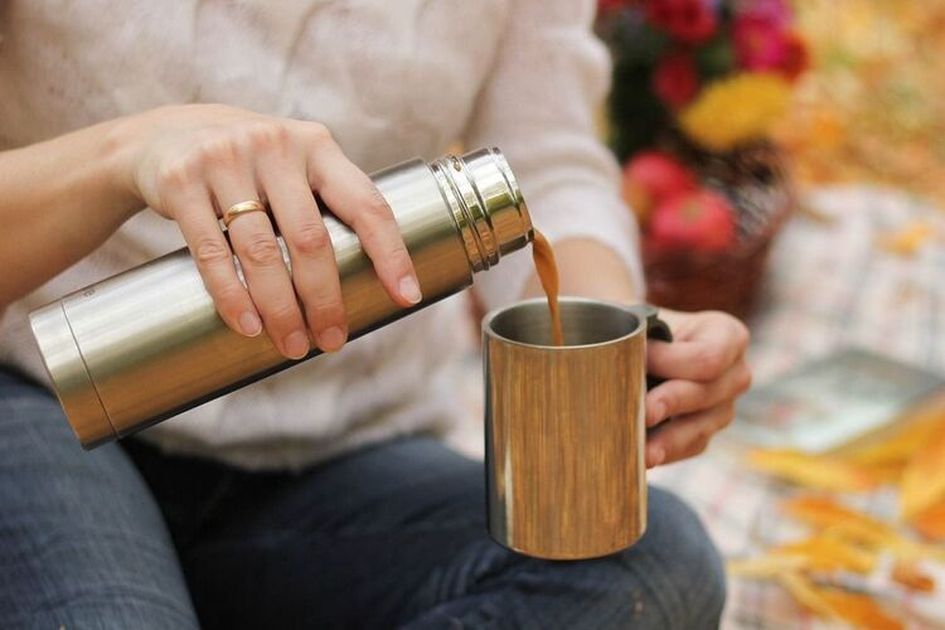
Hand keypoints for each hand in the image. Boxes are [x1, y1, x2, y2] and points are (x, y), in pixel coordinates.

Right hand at [119, 104, 420, 358]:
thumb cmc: (251, 166)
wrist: (163, 135)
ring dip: (281, 309)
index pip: (366, 204)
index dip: (391, 253)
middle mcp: (275, 146)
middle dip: (326, 299)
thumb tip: (370, 282)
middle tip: (333, 341)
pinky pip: (211, 251)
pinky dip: (232, 296)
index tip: (407, 297)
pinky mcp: (181, 180)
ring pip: (261, 251)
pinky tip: (249, 326)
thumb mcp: (294, 165)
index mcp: (317, 146)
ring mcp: (225, 159)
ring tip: (293, 346)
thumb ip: (326, 204)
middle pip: (310, 238)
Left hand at [644, 309, 751, 466]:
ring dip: (667, 439)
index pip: (710, 357)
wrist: (635, 347)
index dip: (673, 362)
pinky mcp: (705, 434)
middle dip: (670, 402)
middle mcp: (735, 374)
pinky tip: (642, 456)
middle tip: (641, 411)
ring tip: (640, 448)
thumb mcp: (642, 321)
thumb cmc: (640, 328)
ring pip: (700, 428)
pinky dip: (665, 452)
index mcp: (728, 336)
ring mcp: (723, 408)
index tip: (640, 358)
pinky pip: (690, 447)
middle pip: (706, 394)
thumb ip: (638, 334)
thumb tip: (627, 356)